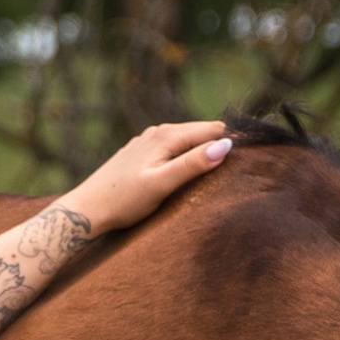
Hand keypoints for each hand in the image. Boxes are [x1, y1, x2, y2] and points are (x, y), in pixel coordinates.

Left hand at [64, 121, 232, 239]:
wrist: (87, 209)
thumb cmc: (123, 201)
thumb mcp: (162, 185)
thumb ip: (193, 165)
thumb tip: (226, 146)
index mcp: (168, 136)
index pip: (214, 130)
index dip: (233, 142)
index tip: (252, 159)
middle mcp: (159, 131)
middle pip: (202, 132)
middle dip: (221, 146)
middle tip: (242, 168)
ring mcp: (148, 141)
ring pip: (188, 140)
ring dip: (204, 151)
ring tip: (222, 171)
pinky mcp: (142, 153)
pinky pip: (174, 148)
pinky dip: (187, 156)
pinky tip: (191, 171)